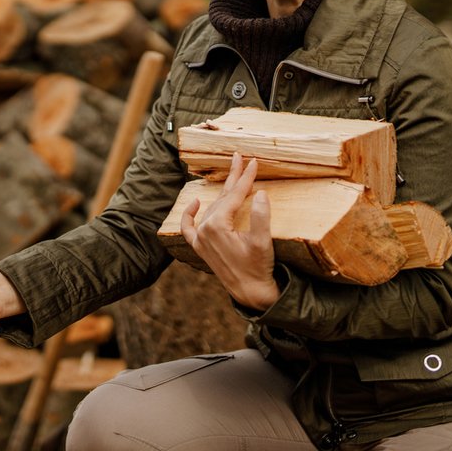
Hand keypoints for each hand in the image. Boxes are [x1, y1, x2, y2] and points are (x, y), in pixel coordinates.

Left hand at [180, 151, 279, 310]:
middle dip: (234, 178)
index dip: (246, 178)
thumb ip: (260, 216)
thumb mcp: (262, 241)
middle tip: (240, 158)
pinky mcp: (201, 248)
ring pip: (212, 208)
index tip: (254, 161)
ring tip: (232, 174)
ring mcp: (201, 239)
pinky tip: (195, 202)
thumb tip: (259, 193)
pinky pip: (189, 228)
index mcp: (216, 225)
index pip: (234, 195)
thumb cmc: (257, 267)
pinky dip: (189, 215)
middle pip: (222, 198)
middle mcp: (204, 230)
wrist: (251, 293)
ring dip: (222, 192)